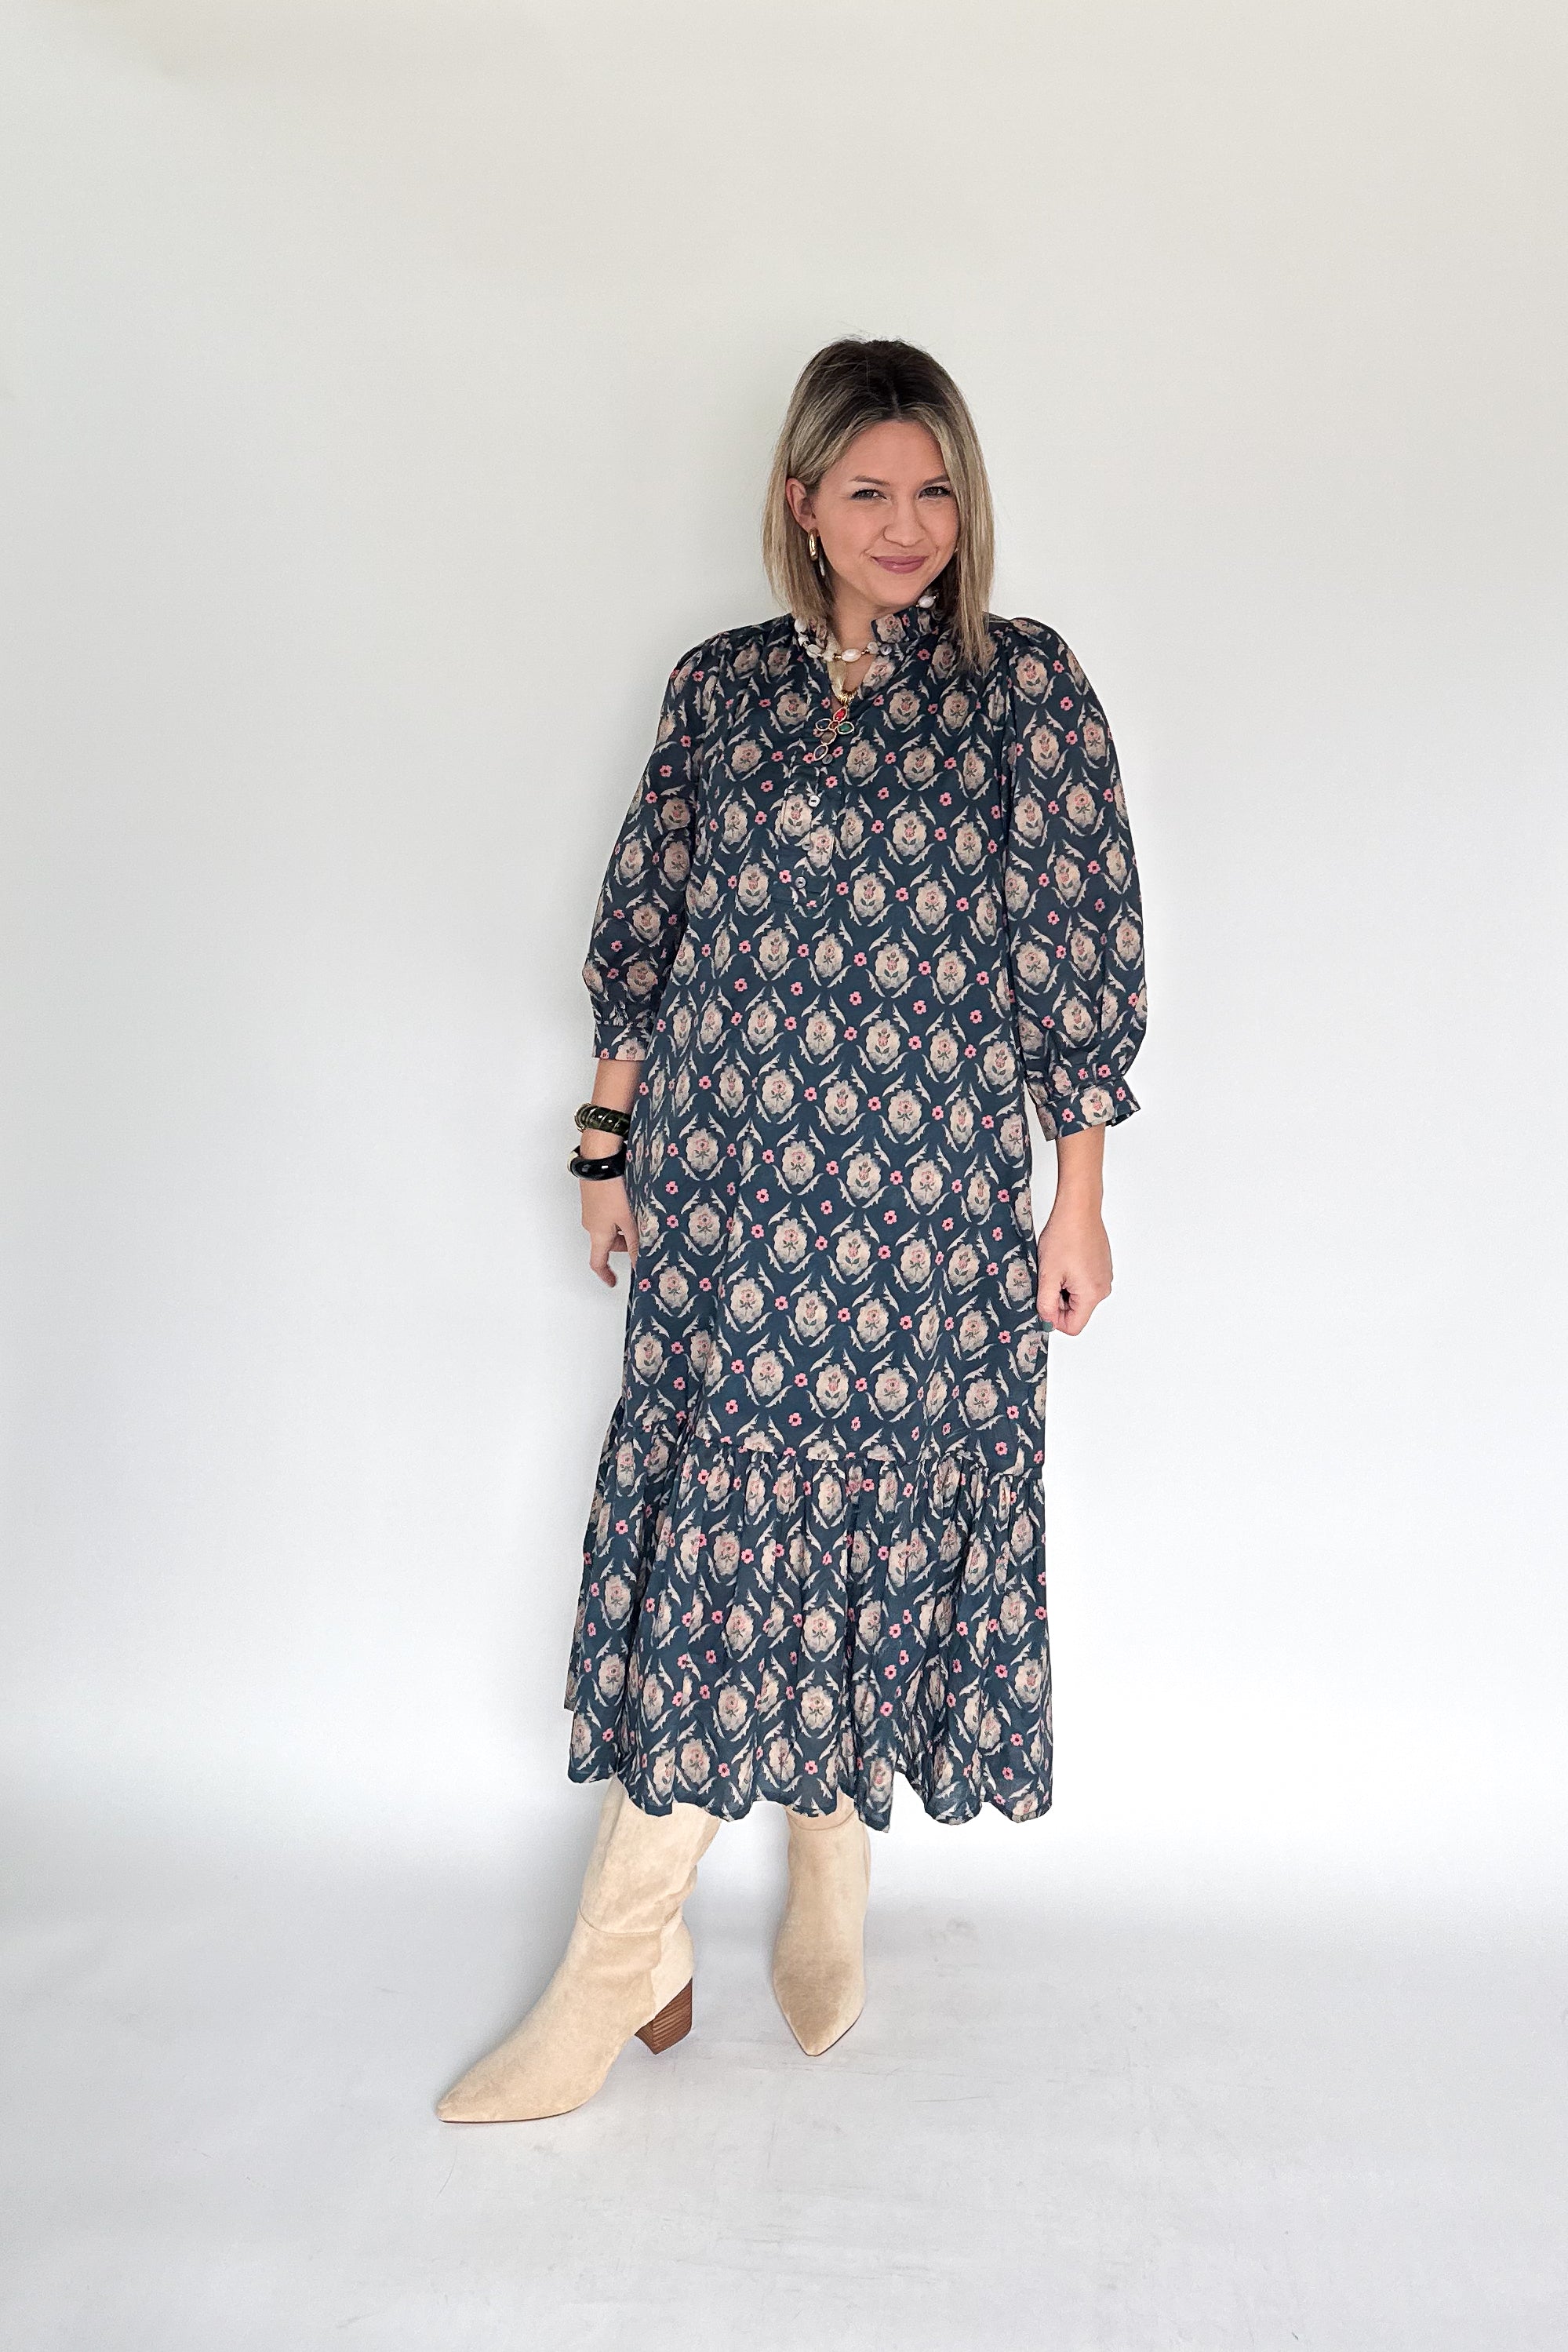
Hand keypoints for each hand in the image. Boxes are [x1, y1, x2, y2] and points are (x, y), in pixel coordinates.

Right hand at [578, 1131, 637, 1286]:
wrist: (599, 1157)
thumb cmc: (611, 1188)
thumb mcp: (629, 1220)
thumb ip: (637, 1244)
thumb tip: (641, 1266)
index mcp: (597, 1233)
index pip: (597, 1262)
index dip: (605, 1274)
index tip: (612, 1282)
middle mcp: (591, 1222)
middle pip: (608, 1243)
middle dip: (625, 1244)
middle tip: (642, 1239)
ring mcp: (592, 1208)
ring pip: (610, 1225)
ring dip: (624, 1226)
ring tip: (641, 1216)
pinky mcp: (595, 1195)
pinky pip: (608, 1211)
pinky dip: (620, 1212)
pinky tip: (633, 1201)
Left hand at [1035, 1197, 1112, 1335]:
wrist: (1078, 1210)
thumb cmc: (1065, 1236)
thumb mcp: (1047, 1275)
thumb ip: (1046, 1304)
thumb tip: (1047, 1321)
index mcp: (1092, 1294)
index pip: (1073, 1327)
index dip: (1054, 1318)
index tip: (1044, 1299)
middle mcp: (1103, 1288)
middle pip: (1076, 1312)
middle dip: (1058, 1300)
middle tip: (1049, 1277)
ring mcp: (1104, 1277)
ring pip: (1078, 1297)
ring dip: (1063, 1287)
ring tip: (1058, 1266)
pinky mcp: (1101, 1267)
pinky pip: (1084, 1283)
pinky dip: (1071, 1277)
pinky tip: (1065, 1260)